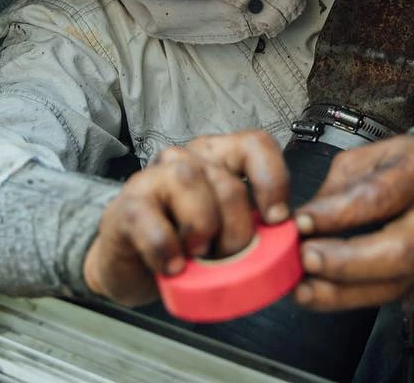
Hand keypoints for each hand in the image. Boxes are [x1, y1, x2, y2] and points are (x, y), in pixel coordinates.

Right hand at [83, 130, 289, 304]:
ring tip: (196, 257)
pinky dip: (168, 251)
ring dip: (202, 233)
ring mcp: (154, 177)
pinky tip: (173, 267)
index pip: (256, 145)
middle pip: (229, 185)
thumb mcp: (227, 235)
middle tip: (225, 259)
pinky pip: (155, 224)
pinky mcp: (127, 206)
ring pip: (192, 184)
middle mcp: (188, 159)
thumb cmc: (184, 247)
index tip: (277, 220)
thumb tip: (286, 241)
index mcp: (218, 158)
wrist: (129, 267)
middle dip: (237, 234)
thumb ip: (256, 229)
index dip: (273, 180)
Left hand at [293, 135, 413, 310]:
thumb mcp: (365, 159)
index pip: (380, 196)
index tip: (302, 222)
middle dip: (346, 262)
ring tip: (304, 286)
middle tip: (306, 259)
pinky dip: (347, 298)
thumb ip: (336, 191)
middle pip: (398, 251)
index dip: (338, 214)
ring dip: (341, 291)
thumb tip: (304, 224)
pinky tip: (319, 295)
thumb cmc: (400, 165)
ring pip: (393, 284)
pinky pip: (386, 297)